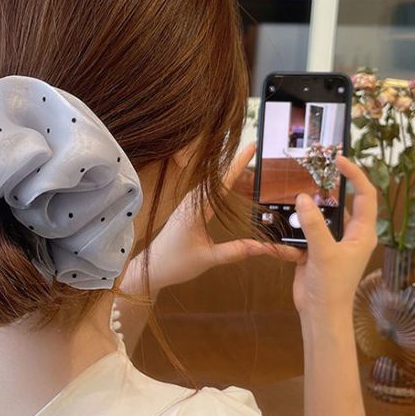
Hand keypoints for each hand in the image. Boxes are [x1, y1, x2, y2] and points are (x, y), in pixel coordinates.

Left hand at [124, 144, 294, 297]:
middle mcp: (191, 202)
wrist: (152, 268)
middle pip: (218, 177)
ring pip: (212, 183)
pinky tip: (228, 179)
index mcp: (195, 211)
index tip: (251, 147)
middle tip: (253, 147)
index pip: (223, 183)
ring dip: (228, 171)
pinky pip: (207, 192)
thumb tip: (262, 247)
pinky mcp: (188, 210)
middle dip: (236, 162)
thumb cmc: (175, 264)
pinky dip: (220, 183)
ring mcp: (188, 205)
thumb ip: (235, 251)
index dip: (238, 164)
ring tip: (245, 157)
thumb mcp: (208, 259)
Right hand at [291, 155, 377, 328]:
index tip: (339, 160)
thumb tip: (304, 198)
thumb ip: (314, 224)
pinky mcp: (315, 251)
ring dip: (309, 208)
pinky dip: (296, 226)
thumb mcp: (324, 253)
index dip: (355, 175)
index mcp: (362, 233)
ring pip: (321, 216)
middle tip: (312, 172)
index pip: (365, 195)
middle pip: (342, 202)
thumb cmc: (332, 287)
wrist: (319, 314)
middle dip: (328, 188)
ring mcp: (332, 243)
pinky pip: (305, 231)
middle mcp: (349, 235)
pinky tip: (284, 220)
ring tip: (295, 193)